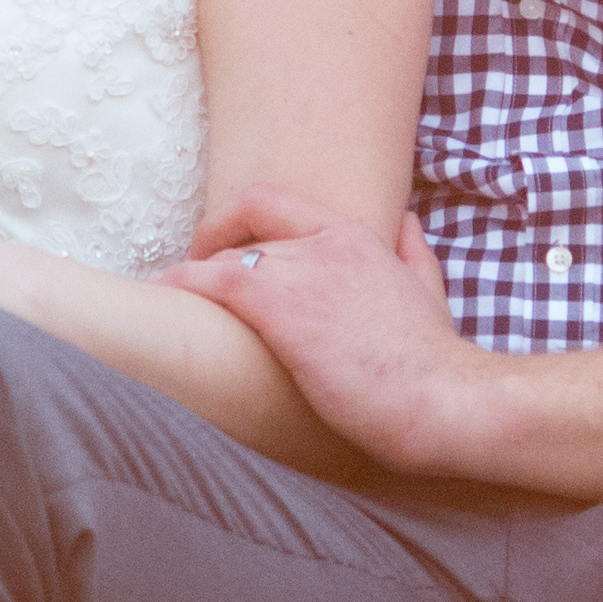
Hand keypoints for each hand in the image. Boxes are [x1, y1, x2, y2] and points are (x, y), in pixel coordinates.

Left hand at [170, 186, 487, 479]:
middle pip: (244, 228)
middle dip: (208, 248)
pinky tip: (160, 297)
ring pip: (223, 257)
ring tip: (166, 298)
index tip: (218, 245)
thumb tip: (406, 221)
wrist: (442, 400)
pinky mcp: (283, 309)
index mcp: (356, 236)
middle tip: (188, 279)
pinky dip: (180, 284)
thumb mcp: (430, 291)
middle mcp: (326, 243)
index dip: (235, 220)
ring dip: (192, 279)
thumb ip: (413, 253)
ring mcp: (303, 273)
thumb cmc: (432, 362)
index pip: (275, 201)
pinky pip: (213, 282)